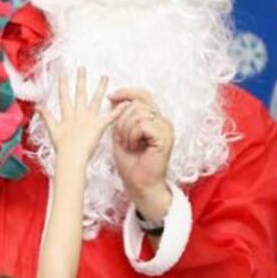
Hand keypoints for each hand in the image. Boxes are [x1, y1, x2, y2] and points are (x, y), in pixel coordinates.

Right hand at [36, 68, 124, 168]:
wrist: (71, 158)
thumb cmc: (62, 148)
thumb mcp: (52, 131)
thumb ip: (46, 117)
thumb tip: (38, 107)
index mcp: (67, 115)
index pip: (64, 96)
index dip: (63, 84)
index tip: (62, 74)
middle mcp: (78, 114)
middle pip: (80, 93)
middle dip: (81, 79)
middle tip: (82, 68)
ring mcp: (89, 119)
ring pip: (96, 100)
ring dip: (101, 88)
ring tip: (105, 77)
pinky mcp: (98, 127)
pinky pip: (110, 117)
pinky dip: (118, 111)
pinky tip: (125, 103)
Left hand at [108, 89, 173, 221]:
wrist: (139, 184)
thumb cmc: (131, 163)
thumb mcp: (121, 133)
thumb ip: (120, 116)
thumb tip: (114, 98)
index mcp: (155, 119)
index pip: (143, 95)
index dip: (126, 93)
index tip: (111, 97)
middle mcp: (163, 121)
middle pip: (137, 103)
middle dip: (122, 119)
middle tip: (121, 138)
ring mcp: (165, 128)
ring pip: (138, 113)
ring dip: (126, 129)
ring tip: (128, 144)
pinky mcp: (164, 137)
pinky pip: (142, 124)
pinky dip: (132, 135)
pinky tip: (133, 147)